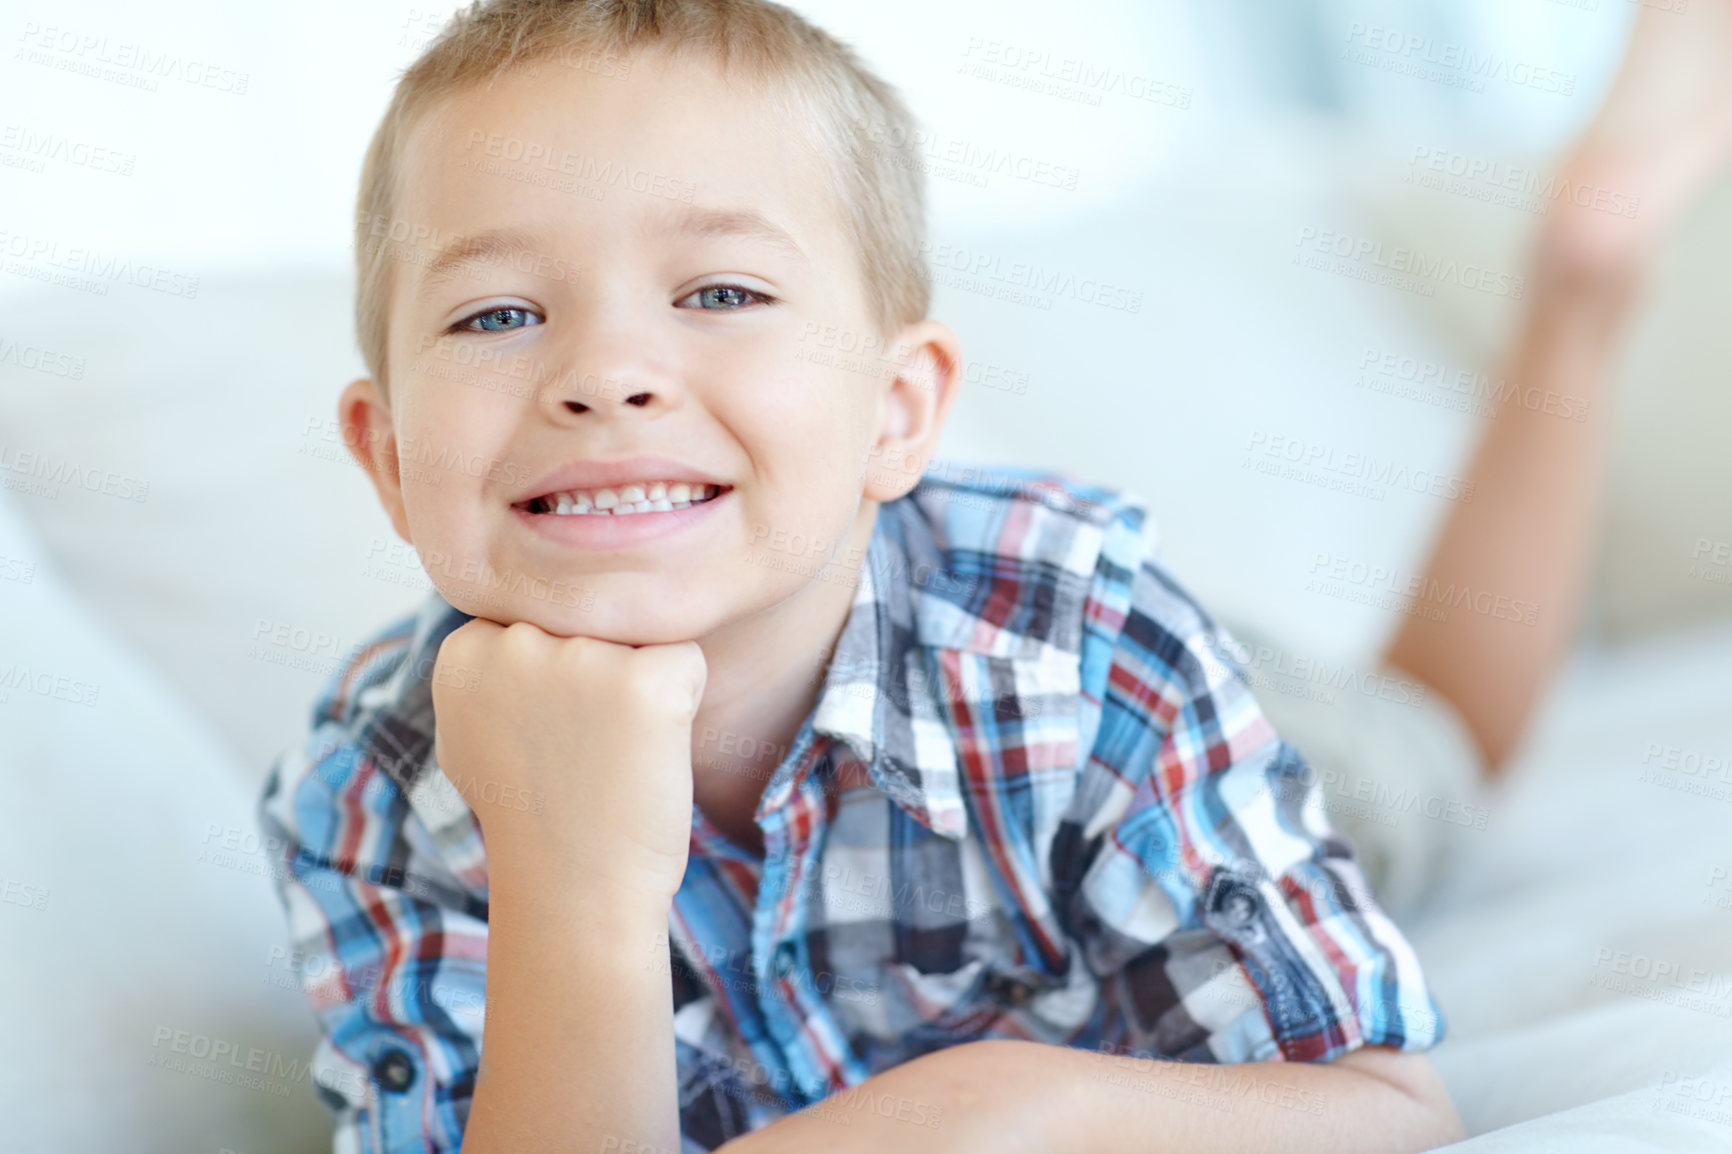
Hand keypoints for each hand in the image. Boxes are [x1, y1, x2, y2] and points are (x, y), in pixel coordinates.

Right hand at [431, 617, 706, 904]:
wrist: (576, 891)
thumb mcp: (472, 735)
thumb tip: (495, 623)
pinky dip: (683, 704)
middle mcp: (514, 641)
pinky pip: (685, 660)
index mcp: (465, 649)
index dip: (556, 674)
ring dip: (638, 687)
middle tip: (581, 749)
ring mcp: (580, 658)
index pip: (540, 615)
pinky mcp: (644, 681)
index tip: (545, 734)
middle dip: (598, 672)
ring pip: (637, 636)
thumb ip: (485, 670)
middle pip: (590, 619)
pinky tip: (648, 753)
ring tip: (611, 754)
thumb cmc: (533, 816)